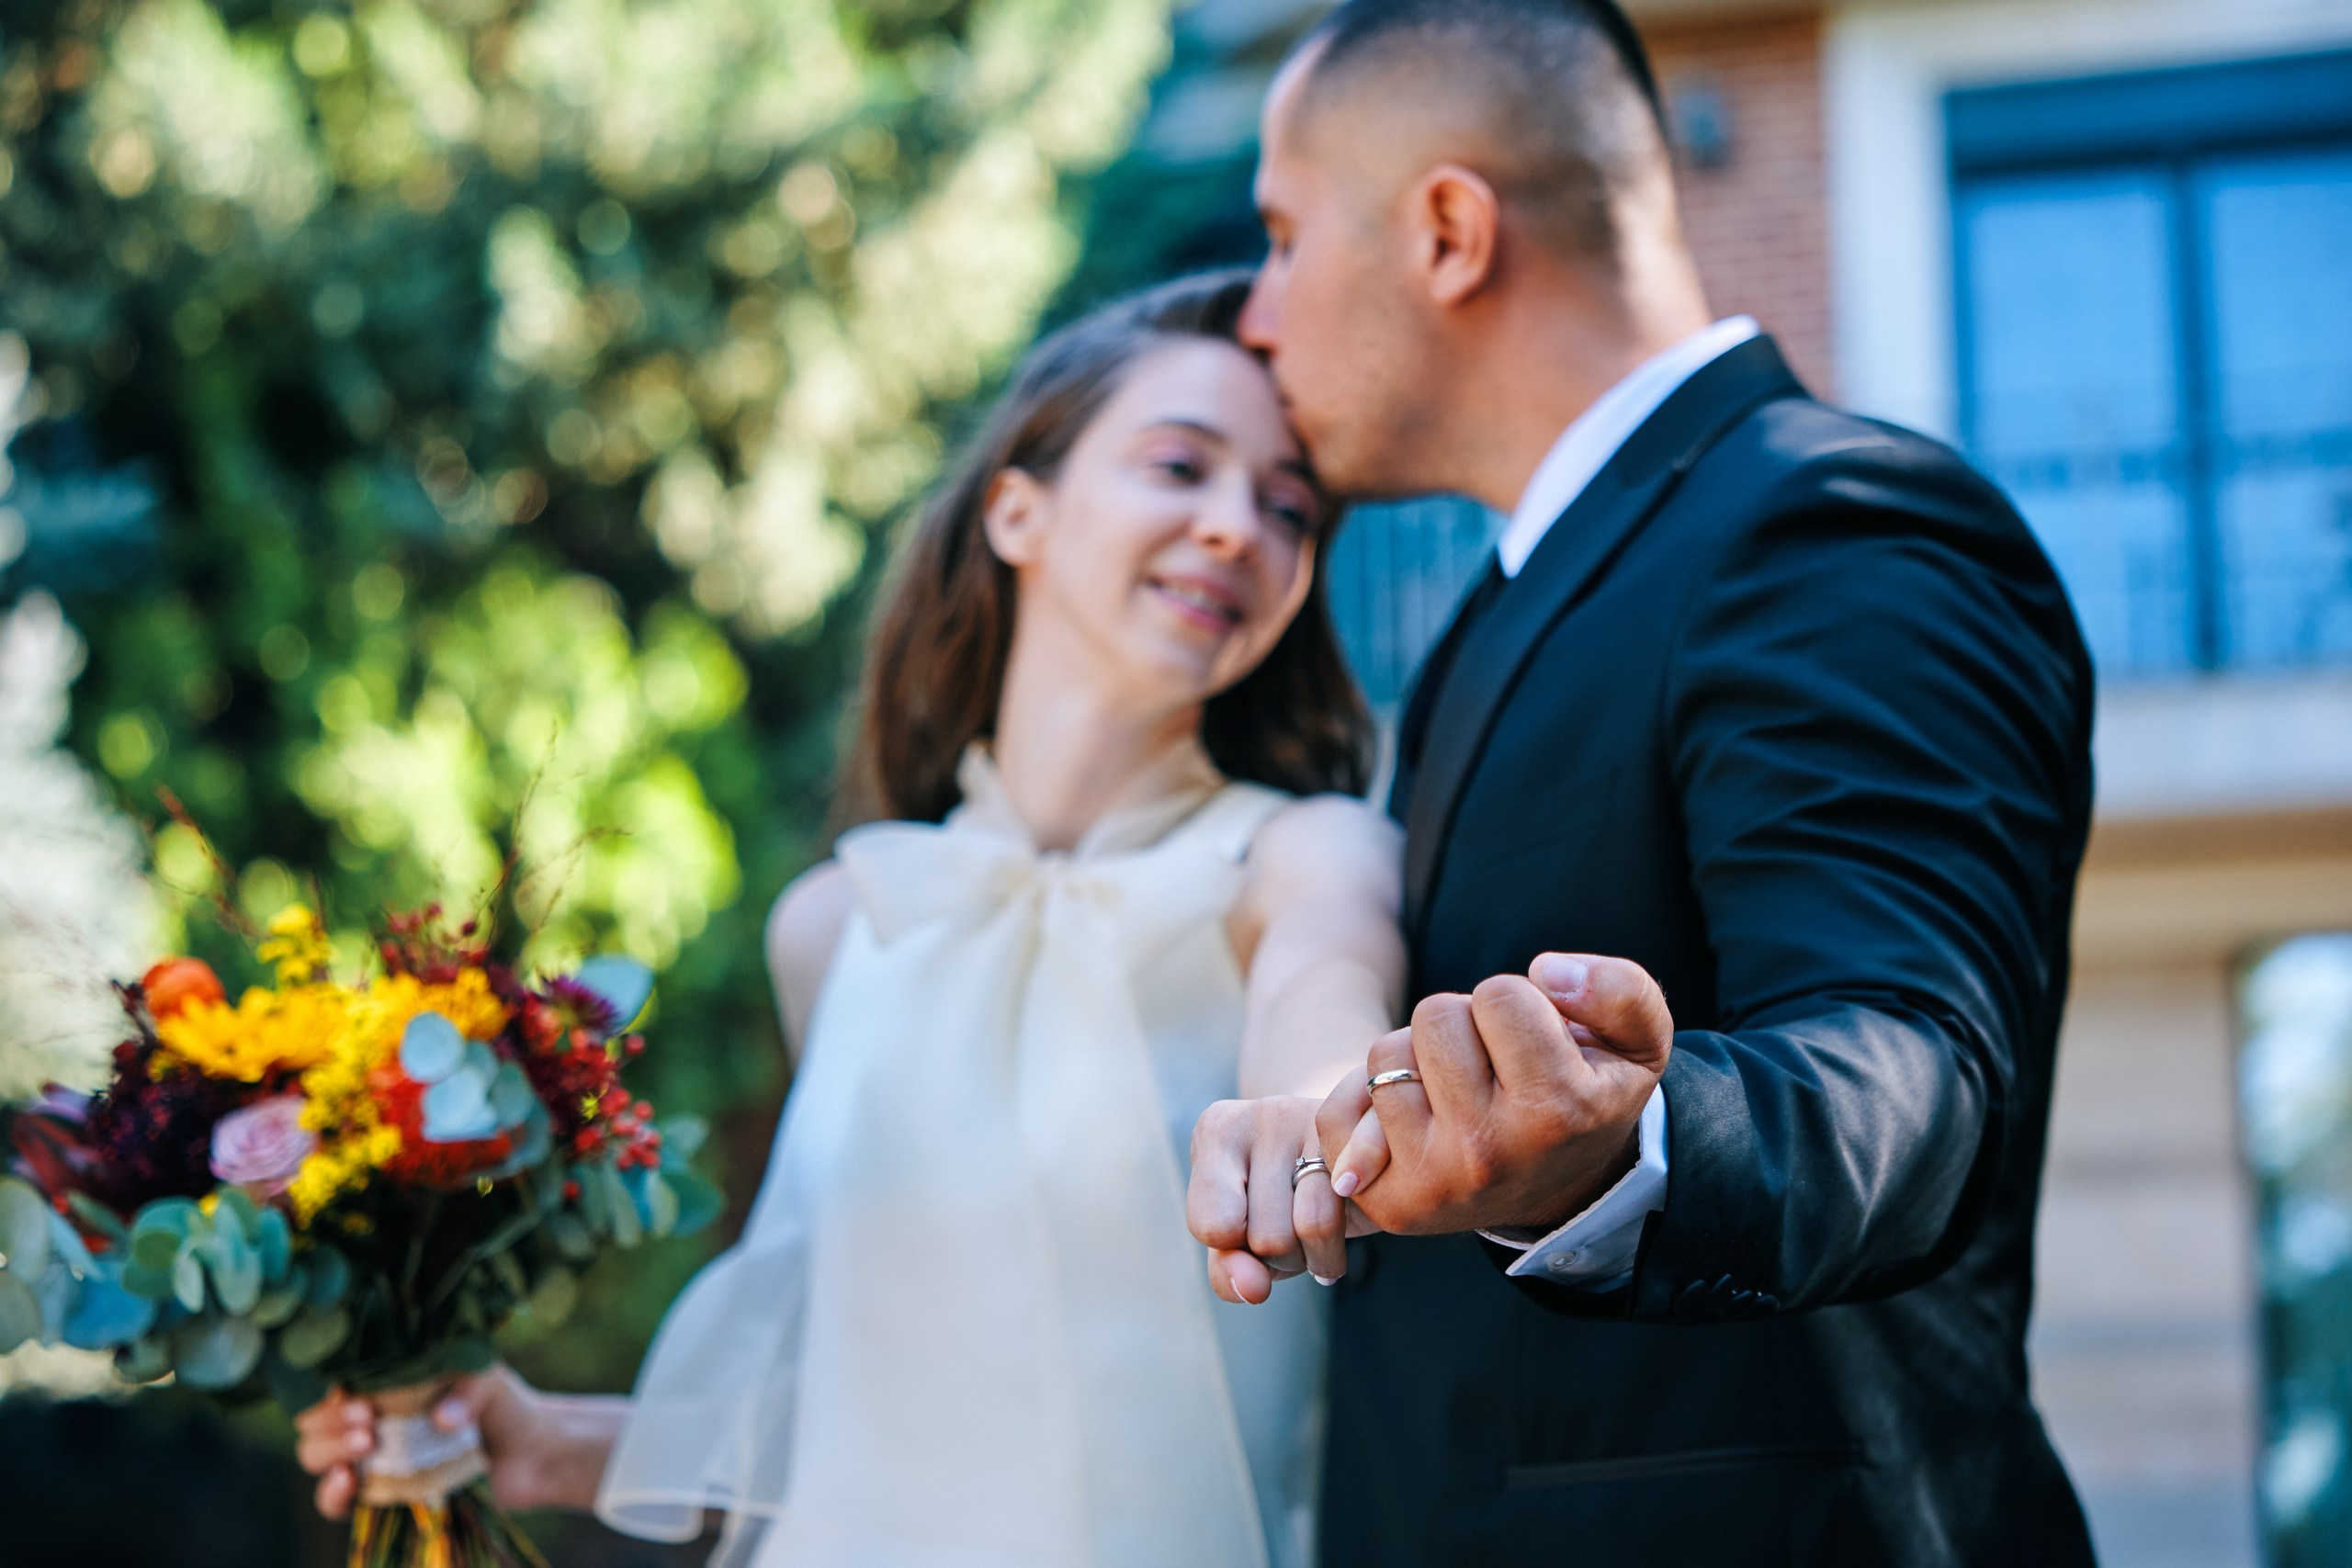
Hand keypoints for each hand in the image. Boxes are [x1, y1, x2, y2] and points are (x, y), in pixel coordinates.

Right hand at [295, 1366, 543, 1519]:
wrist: (532, 1455)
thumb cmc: (504, 1405)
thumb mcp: (489, 1381)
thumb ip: (468, 1390)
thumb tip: (441, 1421)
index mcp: (384, 1383)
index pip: (331, 1381)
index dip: (330, 1389)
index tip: (359, 1396)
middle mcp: (369, 1420)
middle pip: (313, 1421)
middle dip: (327, 1422)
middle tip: (366, 1422)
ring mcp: (371, 1460)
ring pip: (315, 1458)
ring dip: (327, 1452)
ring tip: (366, 1446)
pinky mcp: (380, 1496)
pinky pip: (337, 1502)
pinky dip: (332, 1495)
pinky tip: (347, 1482)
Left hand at [1187, 1095, 1378, 1302]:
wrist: (1344, 1150)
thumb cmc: (1278, 1201)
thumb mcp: (1240, 1241)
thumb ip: (1229, 1272)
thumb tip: (1253, 1290)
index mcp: (1217, 1133)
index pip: (1214, 1226)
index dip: (1238, 1250)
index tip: (1250, 1229)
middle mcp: (1262, 1113)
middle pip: (1269, 1235)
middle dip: (1286, 1258)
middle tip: (1294, 1229)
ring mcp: (1318, 1115)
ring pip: (1315, 1225)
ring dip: (1323, 1257)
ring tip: (1320, 1236)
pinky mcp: (1366, 1130)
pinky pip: (1357, 1207)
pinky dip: (1357, 1235)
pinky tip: (1349, 1225)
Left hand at [1316, 952, 1670, 1236]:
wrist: (1559, 1190)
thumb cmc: (1587, 1095)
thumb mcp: (1637, 1042)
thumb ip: (1620, 989)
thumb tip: (1549, 972)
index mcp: (1559, 1109)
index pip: (1501, 995)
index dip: (1517, 1003)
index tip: (1535, 1040)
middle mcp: (1492, 1152)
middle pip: (1435, 1016)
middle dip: (1463, 1024)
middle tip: (1493, 1064)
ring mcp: (1434, 1181)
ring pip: (1385, 1056)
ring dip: (1416, 1059)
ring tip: (1457, 1091)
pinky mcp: (1388, 1202)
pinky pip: (1337, 1111)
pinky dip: (1364, 1101)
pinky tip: (1414, 1118)